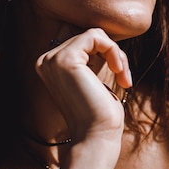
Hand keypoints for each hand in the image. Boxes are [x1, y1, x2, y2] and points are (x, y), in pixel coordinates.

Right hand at [35, 25, 132, 142]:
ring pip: (93, 34)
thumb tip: (98, 32)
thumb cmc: (100, 112)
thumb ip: (90, 55)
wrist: (97, 137)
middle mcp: (45, 60)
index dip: (101, 50)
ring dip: (115, 53)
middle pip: (88, 36)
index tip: (115, 71)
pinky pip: (96, 36)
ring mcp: (52, 59)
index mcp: (49, 65)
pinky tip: (119, 71)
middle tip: (123, 77)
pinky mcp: (66, 59)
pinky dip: (113, 50)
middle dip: (112, 53)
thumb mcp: (93, 76)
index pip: (79, 39)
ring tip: (122, 76)